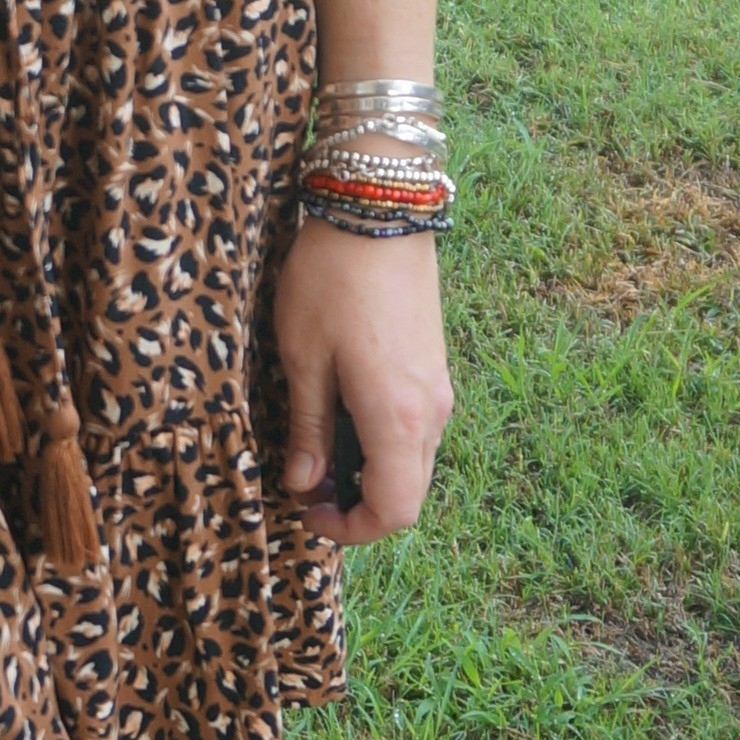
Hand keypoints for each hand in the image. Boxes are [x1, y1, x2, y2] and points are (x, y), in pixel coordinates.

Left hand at [273, 221, 450, 548]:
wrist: (378, 210)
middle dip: (357, 503)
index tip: (307, 512)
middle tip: (304, 486)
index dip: (351, 529)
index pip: (394, 510)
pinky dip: (380, 440)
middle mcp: (430, 412)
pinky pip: (413, 427)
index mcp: (397, 418)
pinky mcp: (433, 365)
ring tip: (315, 449)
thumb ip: (309, 427)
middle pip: (407, 491)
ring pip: (411, 459)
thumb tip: (306, 483)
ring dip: (368, 470)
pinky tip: (340, 414)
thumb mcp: (303, 357)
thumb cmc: (331, 280)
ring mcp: (437, 388)